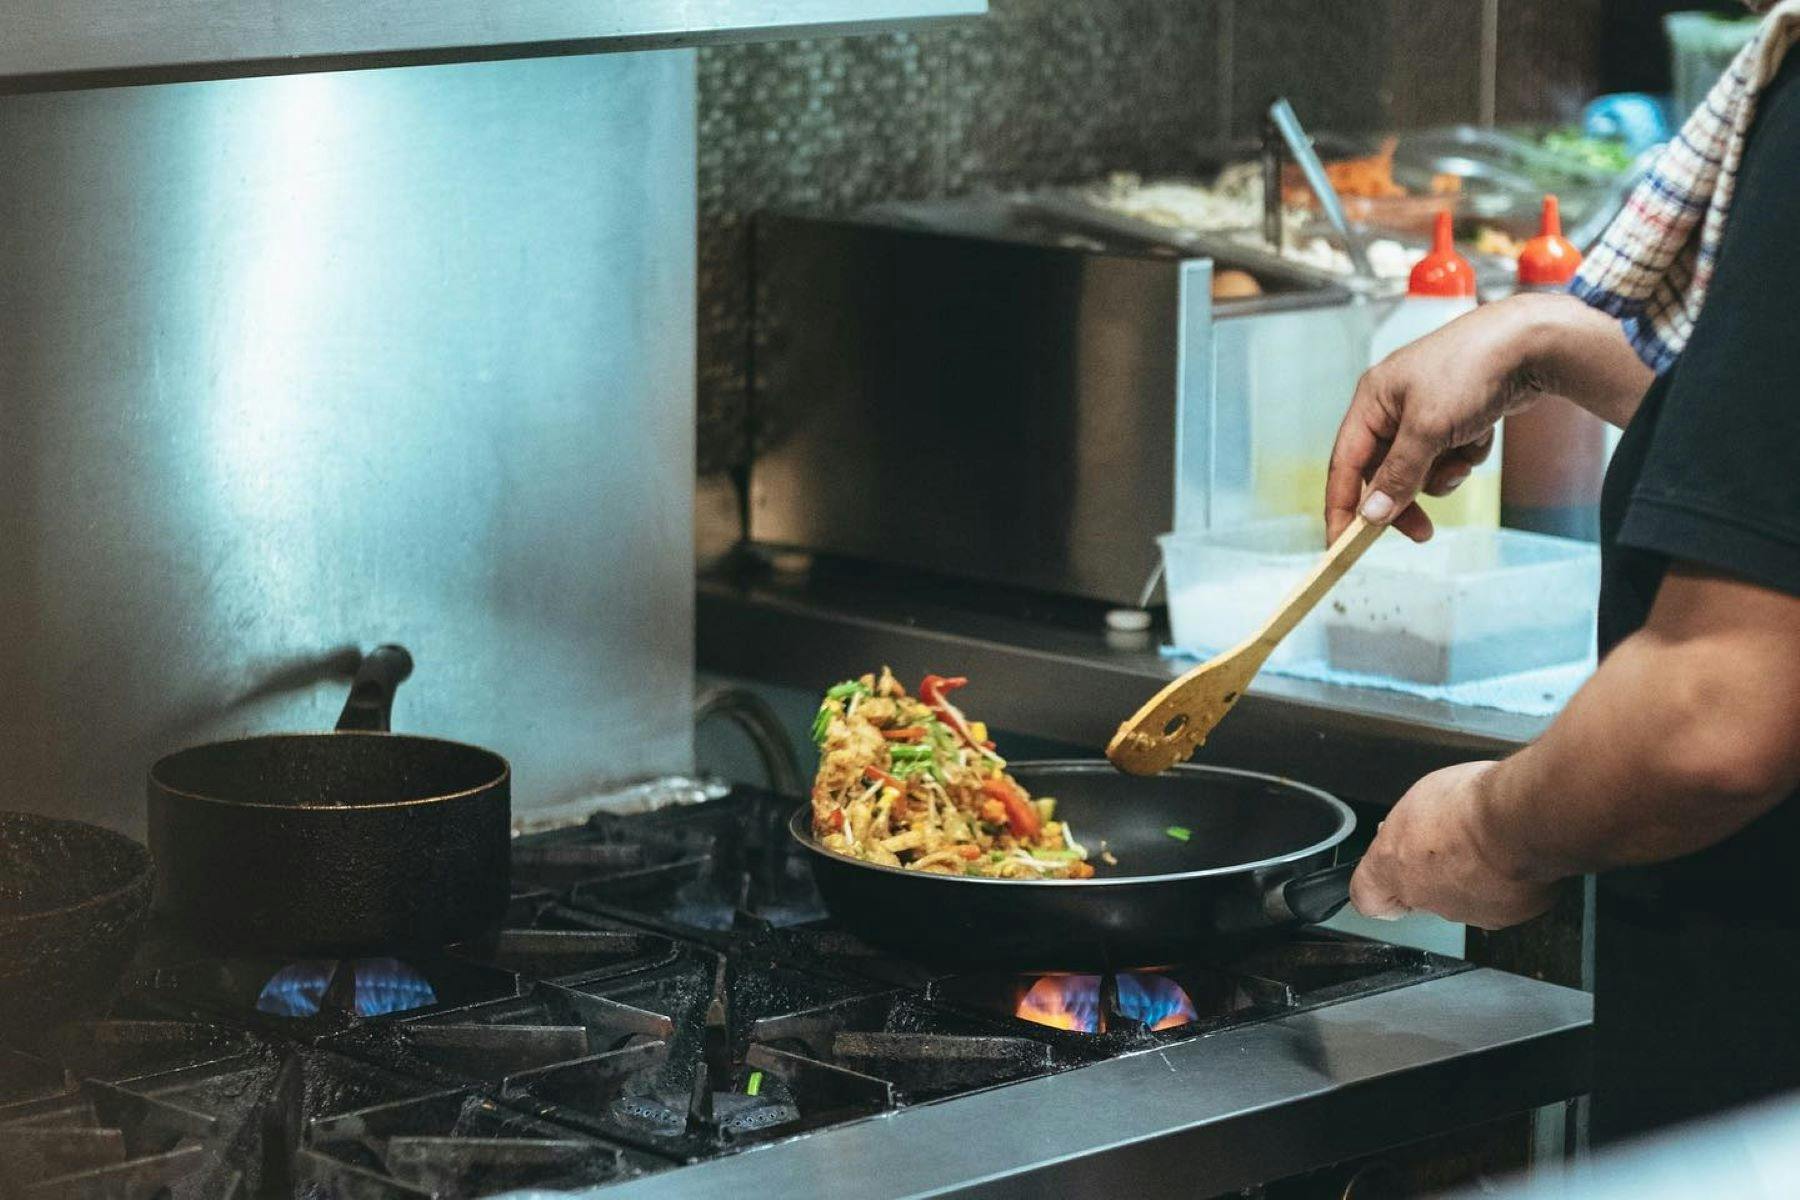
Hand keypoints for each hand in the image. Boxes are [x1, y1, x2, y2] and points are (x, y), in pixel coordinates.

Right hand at [1326, 295, 1551, 543]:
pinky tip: (1482, 433)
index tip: (1342, 545)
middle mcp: (1392, 406)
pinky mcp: (1456, 416)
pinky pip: (1449, 455)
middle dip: (1405, 498)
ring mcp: (1425, 411)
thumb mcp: (1428, 429)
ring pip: (1419, 469)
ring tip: (1464, 462)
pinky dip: (1465, 454)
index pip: (1344, 464)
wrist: (1533, 341)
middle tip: (1423, 532)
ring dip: (1442, 474)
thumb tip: (1371, 515)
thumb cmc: (1471, 371)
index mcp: (1372, 400)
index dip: (1341, 506)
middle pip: (1383, 472)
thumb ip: (1398, 475)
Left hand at [1350, 761, 1557, 929]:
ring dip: (1471, 877)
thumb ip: (1410, 827)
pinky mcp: (1502, 917)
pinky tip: (1512, 858)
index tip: (1390, 876)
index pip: (1367, 898)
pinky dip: (1505, 885)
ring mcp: (1464, 911)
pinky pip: (1499, 901)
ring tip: (1489, 843)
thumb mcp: (1421, 798)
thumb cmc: (1468, 803)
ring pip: (1461, 898)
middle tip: (1453, 841)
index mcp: (1392, 866)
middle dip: (1435, 871)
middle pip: (1420, 893)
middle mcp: (1424, 896)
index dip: (1379, 891)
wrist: (1518, 820)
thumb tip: (1414, 831)